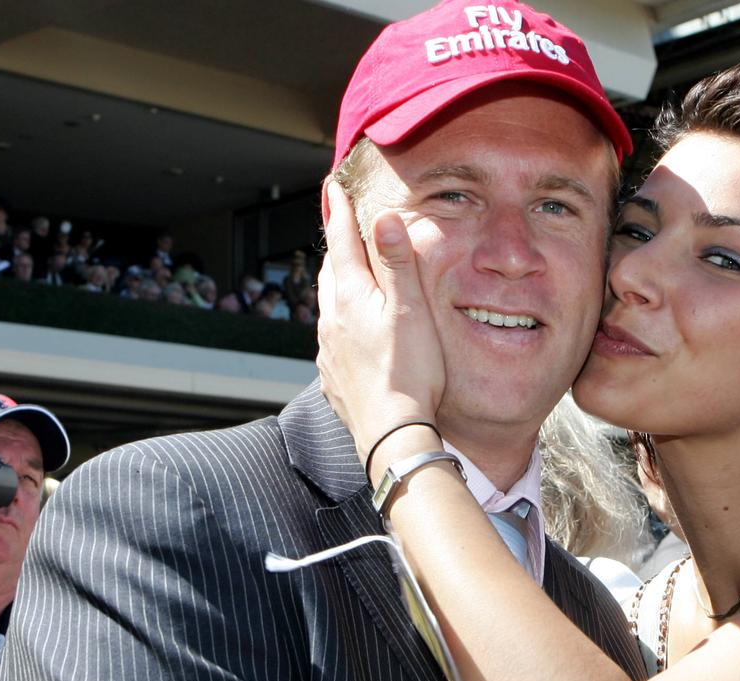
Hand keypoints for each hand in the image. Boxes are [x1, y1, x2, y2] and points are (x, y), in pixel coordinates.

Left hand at [316, 180, 445, 464]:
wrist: (392, 434)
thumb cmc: (409, 373)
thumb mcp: (410, 310)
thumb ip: (397, 263)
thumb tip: (383, 217)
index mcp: (351, 297)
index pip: (340, 242)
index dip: (339, 211)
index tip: (333, 186)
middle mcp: (331, 320)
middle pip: (331, 271)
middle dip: (337, 245)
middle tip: (340, 224)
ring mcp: (329, 351)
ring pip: (329, 305)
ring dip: (338, 284)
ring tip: (347, 273)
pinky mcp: (334, 376)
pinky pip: (332, 338)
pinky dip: (341, 321)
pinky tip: (351, 331)